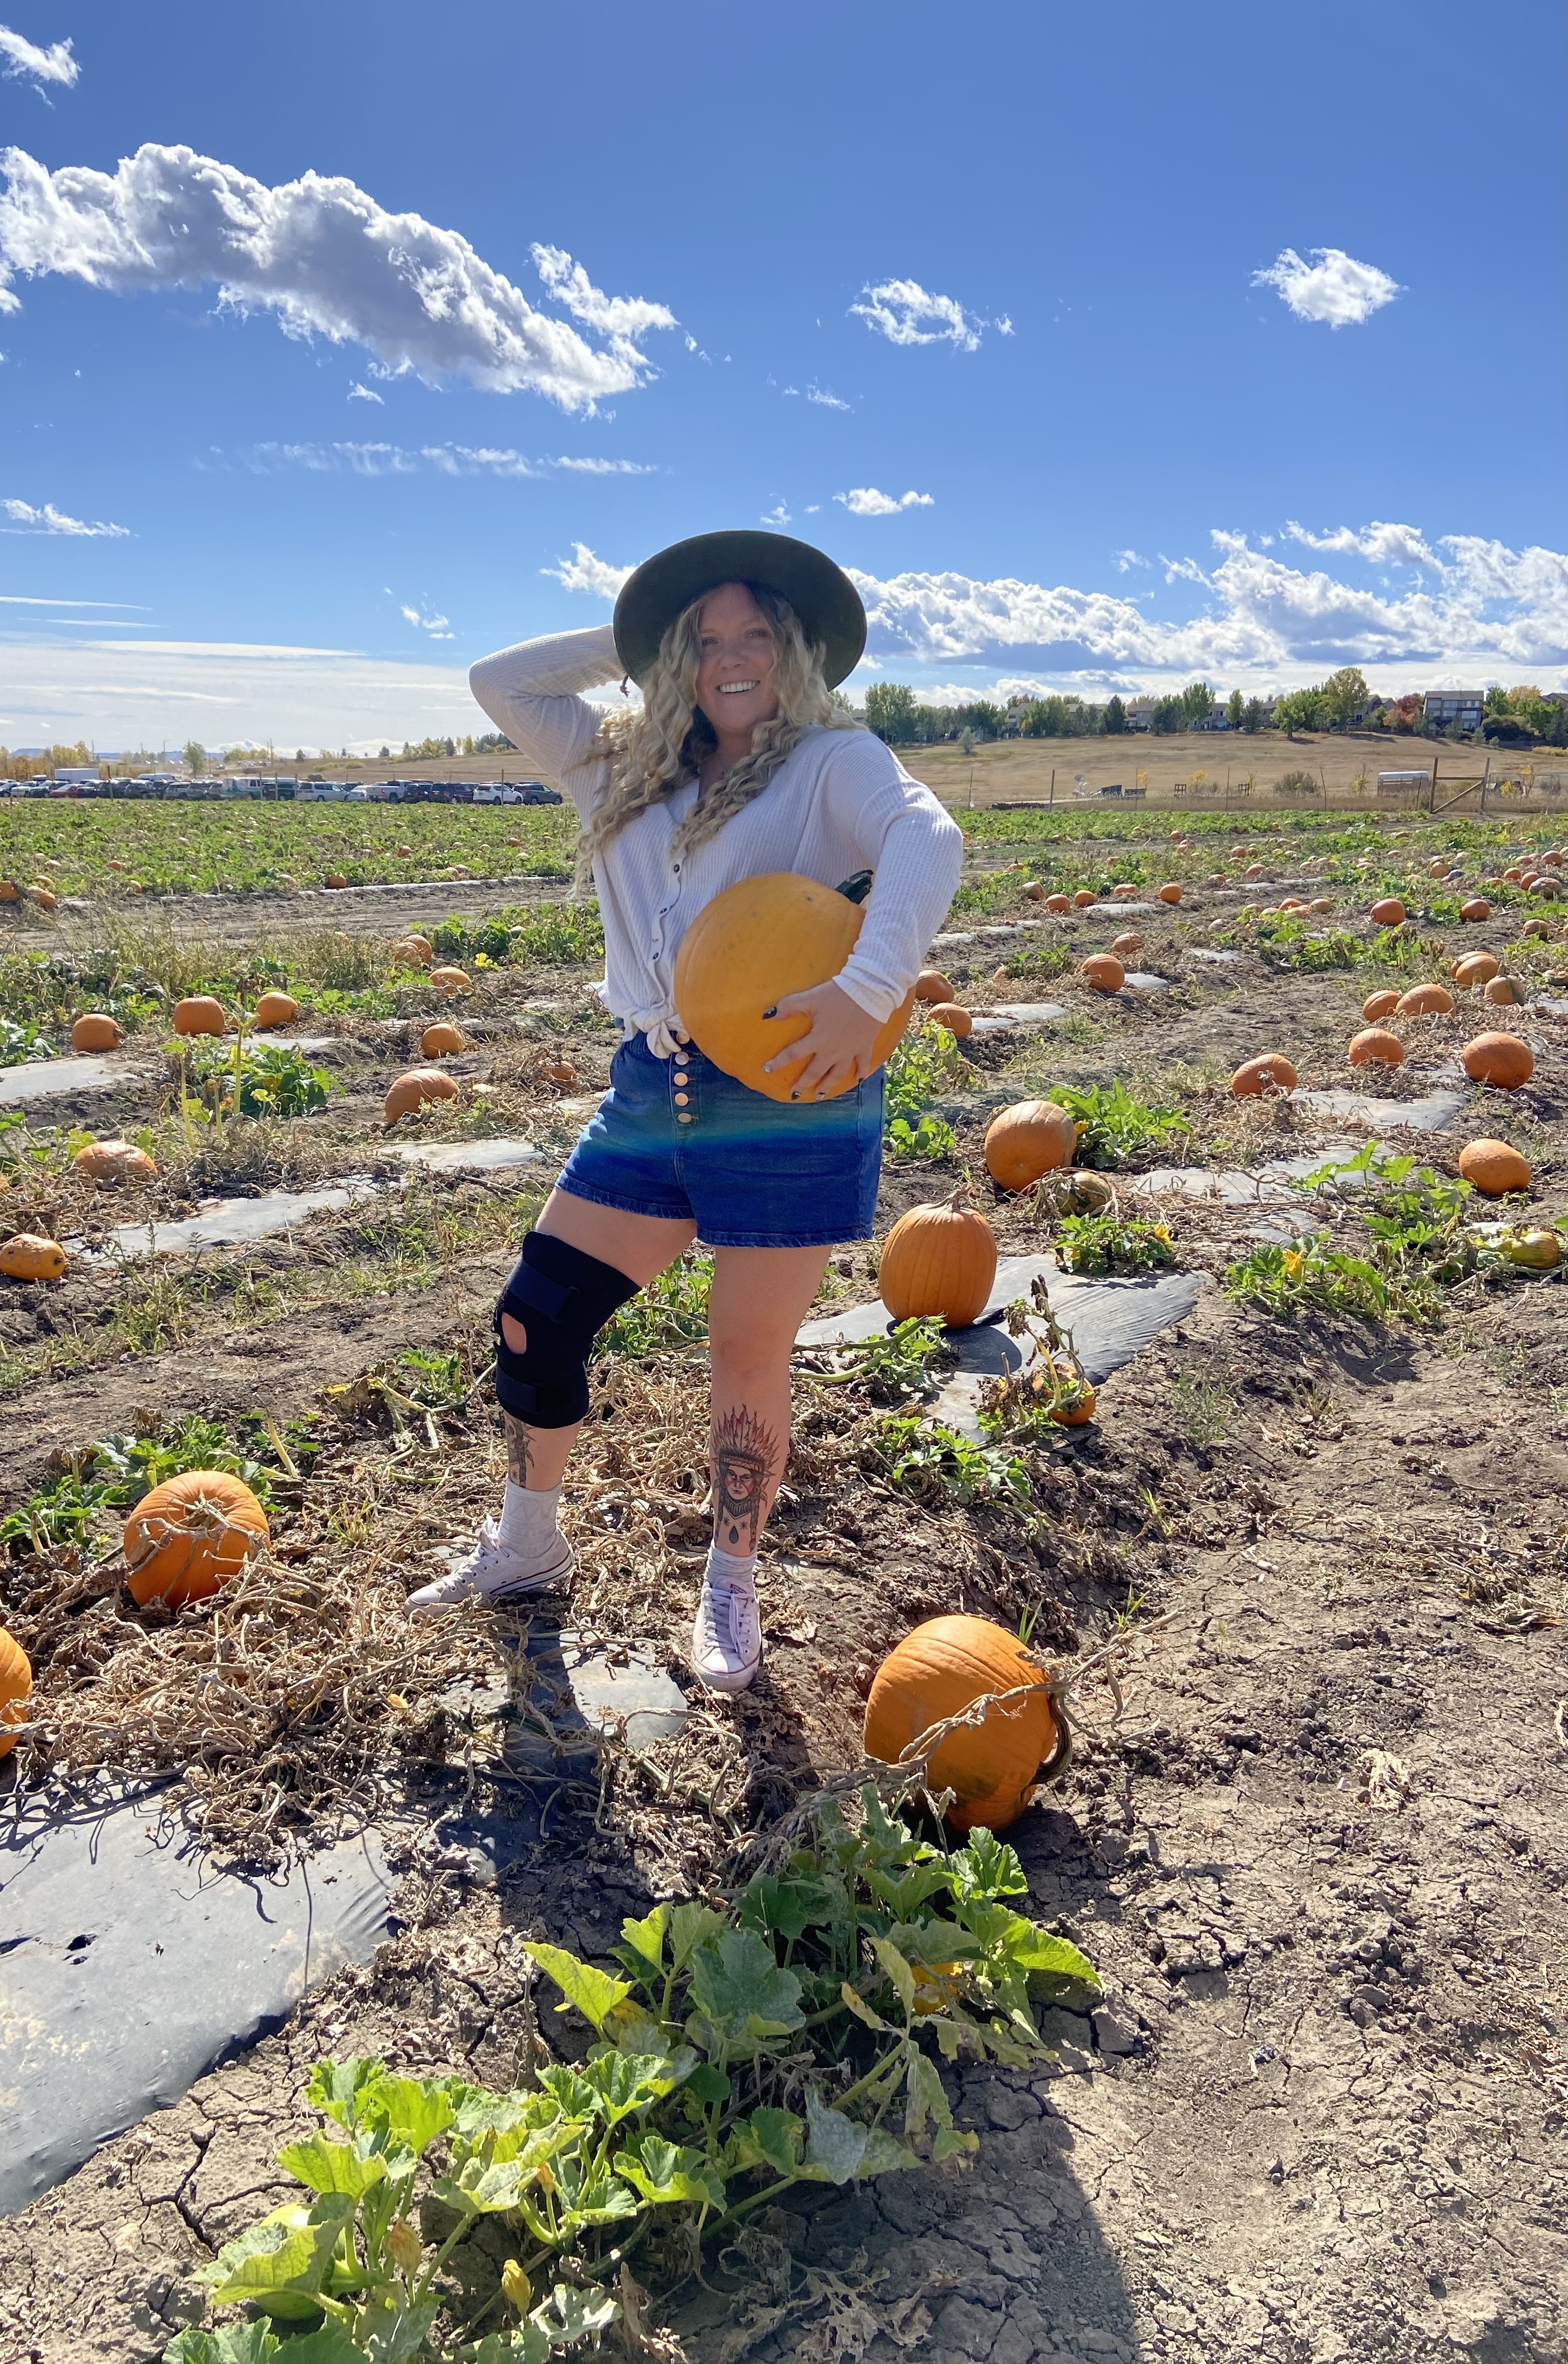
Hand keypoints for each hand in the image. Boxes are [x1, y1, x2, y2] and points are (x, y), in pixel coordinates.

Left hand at [760, 979, 880, 1099]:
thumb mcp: (810, 998)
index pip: (793, 1053)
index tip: (767, 1070)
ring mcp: (850, 1051)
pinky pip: (863, 1064)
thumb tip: (769, 1016)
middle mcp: (833, 1050)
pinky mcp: (865, 1046)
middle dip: (803, 1084)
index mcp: (818, 1039)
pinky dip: (861, 1073)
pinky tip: (858, 1081)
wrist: (869, 992)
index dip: (778, 1062)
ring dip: (827, 1085)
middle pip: (815, 1071)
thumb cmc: (838, 995)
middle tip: (795, 1095)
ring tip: (820, 1096)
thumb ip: (788, 1006)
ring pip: (837, 1074)